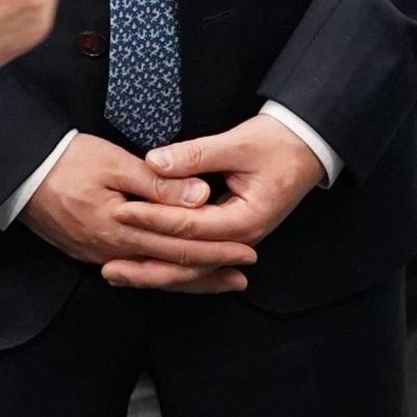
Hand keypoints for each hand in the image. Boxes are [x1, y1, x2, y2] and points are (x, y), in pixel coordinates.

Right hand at [22, 134, 260, 293]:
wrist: (18, 174)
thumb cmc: (67, 161)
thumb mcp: (115, 163)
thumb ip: (159, 184)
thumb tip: (201, 197)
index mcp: (122, 230)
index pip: (180, 247)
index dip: (217, 251)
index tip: (247, 250)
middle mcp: (113, 252)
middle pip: (171, 269)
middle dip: (210, 272)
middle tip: (243, 275)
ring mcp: (100, 255)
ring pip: (154, 274)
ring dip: (189, 279)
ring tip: (220, 281)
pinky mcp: (90, 251)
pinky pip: (135, 269)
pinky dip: (161, 273)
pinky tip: (174, 273)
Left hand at [131, 116, 325, 266]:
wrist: (308, 145)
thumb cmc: (279, 143)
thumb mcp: (238, 143)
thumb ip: (196, 155)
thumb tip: (154, 162)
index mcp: (246, 220)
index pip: (190, 226)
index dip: (153, 219)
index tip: (121, 211)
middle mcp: (241, 240)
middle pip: (188, 261)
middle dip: (147, 265)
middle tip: (108, 265)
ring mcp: (235, 241)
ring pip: (190, 267)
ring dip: (154, 272)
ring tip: (118, 274)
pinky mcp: (228, 235)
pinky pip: (195, 257)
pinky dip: (169, 264)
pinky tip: (144, 267)